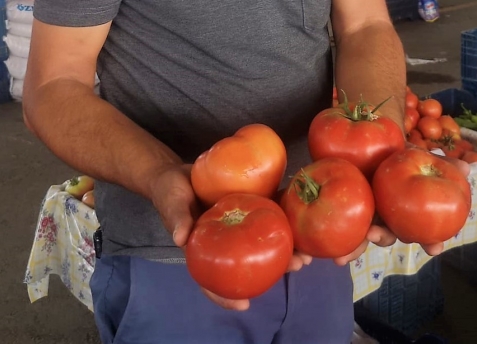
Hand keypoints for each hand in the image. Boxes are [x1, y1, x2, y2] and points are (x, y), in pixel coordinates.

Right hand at [150, 165, 306, 311]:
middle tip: (296, 266)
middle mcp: (226, 241)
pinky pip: (266, 212)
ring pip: (263, 240)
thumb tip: (180, 238)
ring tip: (307, 251)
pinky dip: (282, 217)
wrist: (178, 171)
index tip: (244, 305)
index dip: (225, 295)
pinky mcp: (247, 203)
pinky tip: (300, 219)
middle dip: (274, 268)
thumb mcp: (171, 203)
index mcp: (205, 250)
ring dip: (285, 246)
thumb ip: (177, 218)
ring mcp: (239, 224)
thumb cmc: (170, 193)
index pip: (213, 279)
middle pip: (249, 262)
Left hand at [332, 155, 471, 264]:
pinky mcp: (340, 207)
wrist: (368, 138)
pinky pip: (335, 225)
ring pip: (361, 235)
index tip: (435, 248)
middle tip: (379, 235)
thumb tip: (469, 168)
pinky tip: (325, 254)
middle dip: (384, 239)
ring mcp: (363, 214)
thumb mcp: (421, 154)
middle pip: (388, 235)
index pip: (422, 231)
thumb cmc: (400, 151)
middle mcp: (386, 217)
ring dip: (356, 245)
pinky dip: (330, 240)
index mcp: (407, 211)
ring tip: (348, 246)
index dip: (430, 241)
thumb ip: (444, 162)